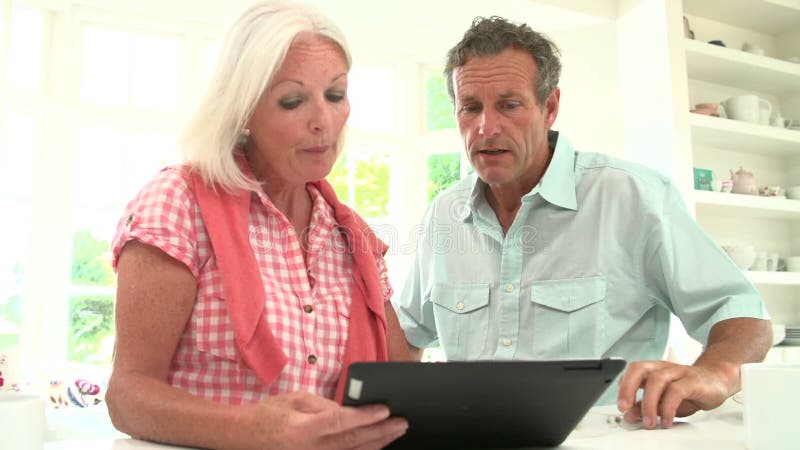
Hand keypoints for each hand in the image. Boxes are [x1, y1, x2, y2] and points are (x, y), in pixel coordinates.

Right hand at [234, 391, 407, 449]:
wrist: (244, 436)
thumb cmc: (269, 415)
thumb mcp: (296, 400)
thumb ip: (324, 405)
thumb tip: (349, 410)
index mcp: (304, 429)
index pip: (342, 422)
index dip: (366, 416)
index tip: (385, 409)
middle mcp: (311, 449)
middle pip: (353, 442)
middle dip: (381, 432)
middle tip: (401, 423)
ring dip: (377, 445)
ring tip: (394, 434)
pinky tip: (375, 448)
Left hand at [616, 360, 729, 428]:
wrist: (717, 380)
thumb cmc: (688, 389)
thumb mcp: (663, 400)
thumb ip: (645, 406)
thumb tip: (628, 416)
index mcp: (653, 369)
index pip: (631, 372)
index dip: (623, 386)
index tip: (621, 406)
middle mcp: (662, 368)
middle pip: (639, 369)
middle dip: (628, 388)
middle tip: (625, 409)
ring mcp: (677, 372)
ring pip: (656, 380)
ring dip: (648, 404)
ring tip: (649, 422)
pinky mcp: (692, 381)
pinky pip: (676, 391)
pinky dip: (668, 408)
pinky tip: (667, 420)